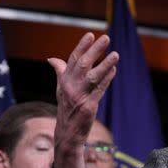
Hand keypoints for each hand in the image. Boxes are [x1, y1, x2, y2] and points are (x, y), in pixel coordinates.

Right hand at [48, 32, 118, 167]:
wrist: (67, 133)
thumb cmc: (66, 107)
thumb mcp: (60, 88)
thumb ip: (59, 72)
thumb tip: (51, 58)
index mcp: (63, 81)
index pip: (72, 59)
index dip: (82, 46)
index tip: (90, 34)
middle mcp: (69, 87)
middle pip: (82, 65)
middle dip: (94, 51)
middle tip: (105, 38)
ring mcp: (79, 97)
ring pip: (92, 77)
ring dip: (105, 65)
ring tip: (115, 54)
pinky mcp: (88, 107)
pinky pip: (99, 91)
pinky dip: (107, 80)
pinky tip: (114, 70)